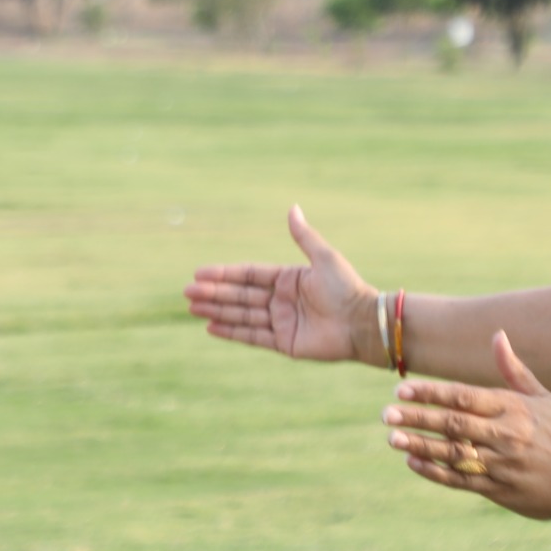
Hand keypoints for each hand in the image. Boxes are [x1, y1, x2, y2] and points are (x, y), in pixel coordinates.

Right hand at [185, 206, 373, 362]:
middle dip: (214, 293)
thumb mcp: (324, 258)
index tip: (200, 273)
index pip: (249, 274)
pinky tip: (211, 326)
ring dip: (217, 310)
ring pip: (242, 314)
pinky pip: (252, 336)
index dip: (224, 274)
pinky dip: (231, 331)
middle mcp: (282, 300)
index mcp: (288, 279)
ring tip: (192, 307)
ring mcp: (282, 322)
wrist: (363, 324)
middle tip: (186, 291)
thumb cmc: (347, 289)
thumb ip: (303, 236)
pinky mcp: (284, 343)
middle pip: (240, 295)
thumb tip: (292, 207)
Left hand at [384, 331, 550, 521]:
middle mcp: (506, 436)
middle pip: (454, 424)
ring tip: (392, 438)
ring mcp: (502, 465)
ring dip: (420, 445)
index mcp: (513, 409)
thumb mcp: (543, 397)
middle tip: (387, 413)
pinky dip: (435, 472)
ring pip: (454, 454)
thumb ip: (513, 370)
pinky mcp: (499, 491)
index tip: (402, 390)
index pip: (464, 397)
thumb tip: (497, 335)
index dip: (431, 393)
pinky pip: (461, 481)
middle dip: (418, 418)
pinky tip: (413, 461)